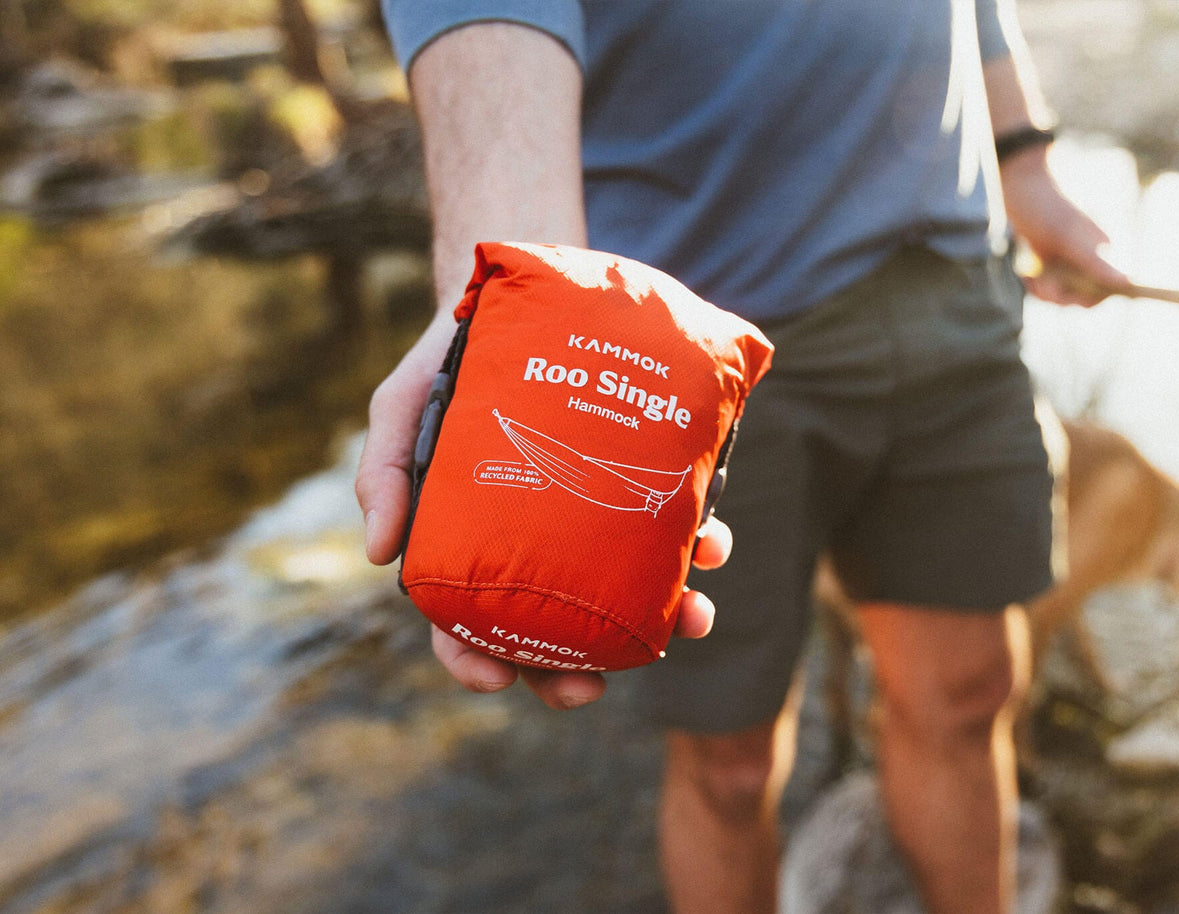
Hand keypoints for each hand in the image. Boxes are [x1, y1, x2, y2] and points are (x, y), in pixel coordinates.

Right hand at [354, 317, 730, 710]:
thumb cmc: (449, 366)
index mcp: (470, 543)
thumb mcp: (402, 408)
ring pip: (622, 591)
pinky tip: (711, 543)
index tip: (497, 679)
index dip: (474, 660)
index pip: (463, 623)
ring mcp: (588, 518)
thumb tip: (380, 554)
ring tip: (690, 617)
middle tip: (591, 687)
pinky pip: (670, 530)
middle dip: (570, 672)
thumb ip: (382, 472)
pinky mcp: (635, 483)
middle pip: (548, 630)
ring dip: (660, 616)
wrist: (518, 299)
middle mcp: (533, 543)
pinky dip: (696, 546)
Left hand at [1000, 148, 1129, 306]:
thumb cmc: (1046, 207)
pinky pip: (1047, 285)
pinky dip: (1035, 284)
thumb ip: (1096, 262)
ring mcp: (1069, 259)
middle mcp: (1090, 257)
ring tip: (1031, 277)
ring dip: (1044, 291)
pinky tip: (1025, 274)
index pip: (1108, 289)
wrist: (1018, 185)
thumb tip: (1128, 281)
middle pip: (1081, 296)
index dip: (1089, 299)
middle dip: (1060, 295)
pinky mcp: (1050, 260)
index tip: (1066, 296)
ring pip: (1061, 293)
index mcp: (1105, 250)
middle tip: (1043, 284)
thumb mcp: (1069, 237)